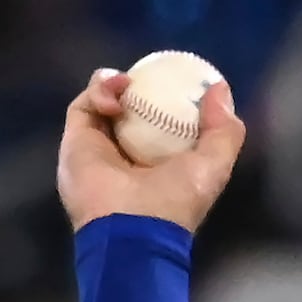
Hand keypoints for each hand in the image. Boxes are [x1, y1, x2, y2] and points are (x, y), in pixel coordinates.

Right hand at [56, 68, 245, 234]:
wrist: (129, 226)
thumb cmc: (175, 200)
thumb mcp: (214, 166)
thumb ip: (224, 131)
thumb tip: (220, 88)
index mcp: (164, 160)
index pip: (167, 120)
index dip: (174, 97)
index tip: (185, 80)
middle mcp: (132, 151)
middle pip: (134, 106)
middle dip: (142, 86)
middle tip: (154, 75)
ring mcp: (102, 144)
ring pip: (107, 100)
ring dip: (118, 83)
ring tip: (129, 85)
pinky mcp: (77, 138)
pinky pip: (85, 104)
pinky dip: (100, 91)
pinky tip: (116, 98)